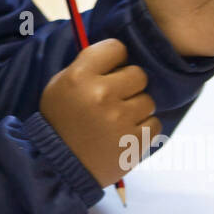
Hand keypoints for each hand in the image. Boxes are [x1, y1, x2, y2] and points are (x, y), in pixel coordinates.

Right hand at [39, 38, 159, 186]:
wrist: (58, 165)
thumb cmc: (60, 121)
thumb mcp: (60, 86)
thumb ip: (87, 68)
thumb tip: (118, 58)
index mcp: (80, 76)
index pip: (116, 48)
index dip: (116, 59)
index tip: (112, 70)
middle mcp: (102, 94)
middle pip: (138, 74)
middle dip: (129, 85)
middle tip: (116, 98)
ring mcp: (120, 119)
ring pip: (148, 100)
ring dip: (137, 109)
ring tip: (119, 119)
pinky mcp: (134, 141)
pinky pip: (155, 123)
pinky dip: (143, 128)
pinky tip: (126, 133)